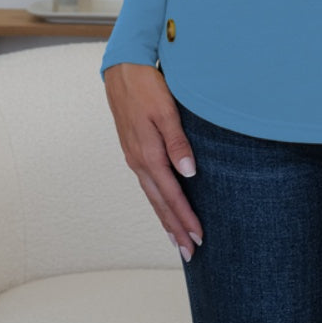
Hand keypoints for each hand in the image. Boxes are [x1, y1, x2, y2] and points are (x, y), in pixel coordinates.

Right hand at [103, 62, 202, 261]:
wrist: (122, 70)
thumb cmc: (147, 87)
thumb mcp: (166, 111)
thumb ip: (178, 142)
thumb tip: (189, 173)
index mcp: (148, 154)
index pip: (171, 195)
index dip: (185, 218)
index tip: (198, 237)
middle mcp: (139, 162)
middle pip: (160, 203)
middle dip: (175, 229)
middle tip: (190, 253)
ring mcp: (134, 157)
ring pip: (152, 196)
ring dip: (166, 219)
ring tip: (177, 240)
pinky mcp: (134, 150)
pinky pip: (147, 184)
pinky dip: (157, 202)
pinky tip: (163, 207)